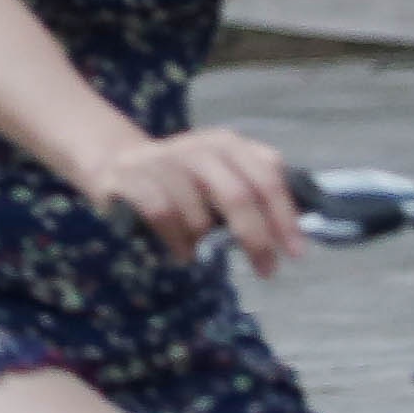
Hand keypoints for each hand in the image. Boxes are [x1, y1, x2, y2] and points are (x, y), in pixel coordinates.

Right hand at [86, 126, 302, 273]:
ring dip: (205, 242)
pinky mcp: (131, 179)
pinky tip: (183, 253)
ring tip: (203, 251)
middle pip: (237, 196)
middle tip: (265, 268)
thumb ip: (254, 189)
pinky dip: (177, 242)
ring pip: (198, 214)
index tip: (296, 252)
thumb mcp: (222, 174)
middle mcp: (198, 147)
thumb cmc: (183, 179)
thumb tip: (292, 232)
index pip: (266, 178)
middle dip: (255, 238)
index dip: (284, 216)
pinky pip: (163, 218)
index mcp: (228, 144)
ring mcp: (162, 161)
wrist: (117, 163)